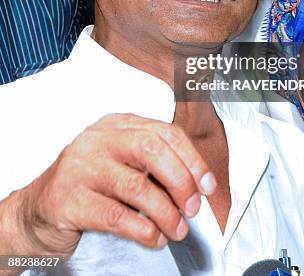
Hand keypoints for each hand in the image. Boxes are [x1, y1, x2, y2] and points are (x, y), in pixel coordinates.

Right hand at [6, 114, 215, 258]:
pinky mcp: (70, 199)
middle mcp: (99, 139)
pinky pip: (118, 216)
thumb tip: (198, 184)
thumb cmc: (91, 184)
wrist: (38, 210)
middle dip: (181, 181)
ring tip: (177, 229)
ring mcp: (82, 167)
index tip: (208, 185)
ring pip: (137, 186)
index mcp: (117, 124)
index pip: (164, 132)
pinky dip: (144, 230)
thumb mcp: (121, 161)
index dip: (192, 159)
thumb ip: (154, 162)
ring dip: (166, 212)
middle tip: (193, 208)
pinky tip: (154, 237)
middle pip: (152, 150)